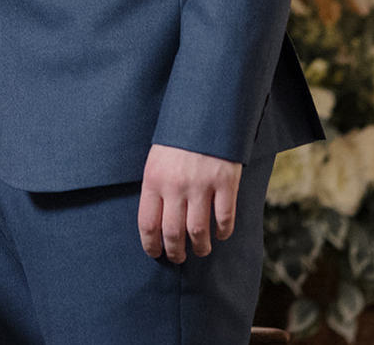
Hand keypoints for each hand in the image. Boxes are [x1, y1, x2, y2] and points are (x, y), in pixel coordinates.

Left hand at [138, 144, 242, 261]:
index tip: (155, 253)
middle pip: (173, 233)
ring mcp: (201, 185)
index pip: (147, 223)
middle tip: (178, 258)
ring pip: (199, 231)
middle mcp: (175, 186)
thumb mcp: (156, 160)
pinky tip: (221, 234)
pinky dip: (223, 231)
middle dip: (175, 252)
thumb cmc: (177, 140)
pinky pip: (224, 218)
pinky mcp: (225, 183)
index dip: (151, 244)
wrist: (204, 114)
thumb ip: (156, 188)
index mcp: (153, 180)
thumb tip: (156, 222)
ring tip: (201, 250)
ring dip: (200, 247)